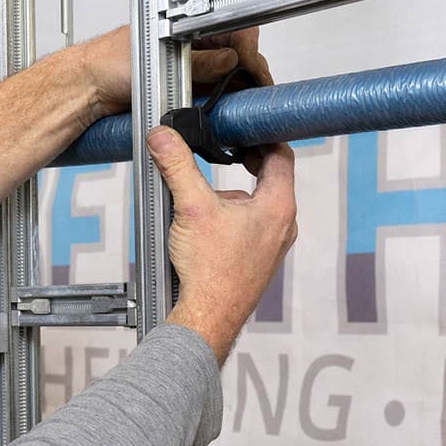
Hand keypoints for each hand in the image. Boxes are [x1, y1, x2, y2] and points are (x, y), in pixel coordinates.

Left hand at [74, 26, 270, 122]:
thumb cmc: (105, 63)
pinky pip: (208, 95)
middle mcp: (188, 47)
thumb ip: (197, 61)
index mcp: (185, 27)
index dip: (248, 51)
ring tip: (241, 100)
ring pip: (225, 77)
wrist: (84, 89)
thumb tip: (230, 60)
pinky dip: (219, 101)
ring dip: (235, 88)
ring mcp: (184, 70)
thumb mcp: (157, 59)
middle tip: (254, 90)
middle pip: (234, 56)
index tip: (253, 70)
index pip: (233, 32)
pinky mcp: (178, 92)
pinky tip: (223, 109)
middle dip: (247, 71)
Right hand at [147, 126, 296, 364]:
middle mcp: (281, 226)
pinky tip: (201, 227)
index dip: (262, 136)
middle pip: (269, 180)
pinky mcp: (255, 261)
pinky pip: (246, 228)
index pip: (281, 156)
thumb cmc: (211, 272)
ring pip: (255, 206)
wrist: (208, 318)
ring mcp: (270, 246)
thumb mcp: (190, 207)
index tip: (243, 128)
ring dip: (231, 195)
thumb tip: (164, 137)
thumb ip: (177, 166)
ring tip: (202, 196)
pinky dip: (228, 218)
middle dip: (243, 163)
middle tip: (223, 151)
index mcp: (278, 207)